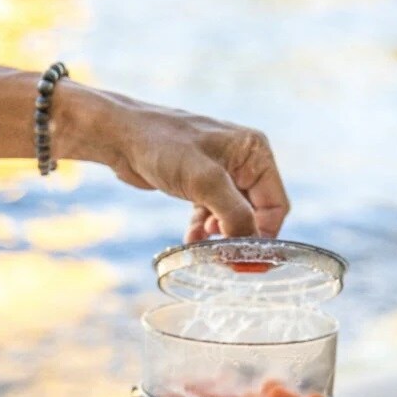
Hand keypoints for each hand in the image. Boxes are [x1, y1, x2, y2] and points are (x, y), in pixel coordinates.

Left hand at [56, 85, 289, 242]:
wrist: (121, 136)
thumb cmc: (162, 146)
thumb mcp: (204, 180)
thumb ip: (234, 213)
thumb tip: (249, 245)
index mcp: (254, 152)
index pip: (275, 205)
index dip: (264, 235)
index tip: (246, 260)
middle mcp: (243, 160)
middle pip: (256, 213)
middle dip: (239, 236)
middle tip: (223, 258)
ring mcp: (222, 172)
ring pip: (232, 217)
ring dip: (219, 236)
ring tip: (202, 246)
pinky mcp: (201, 182)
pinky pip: (212, 214)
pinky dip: (202, 230)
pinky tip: (190, 239)